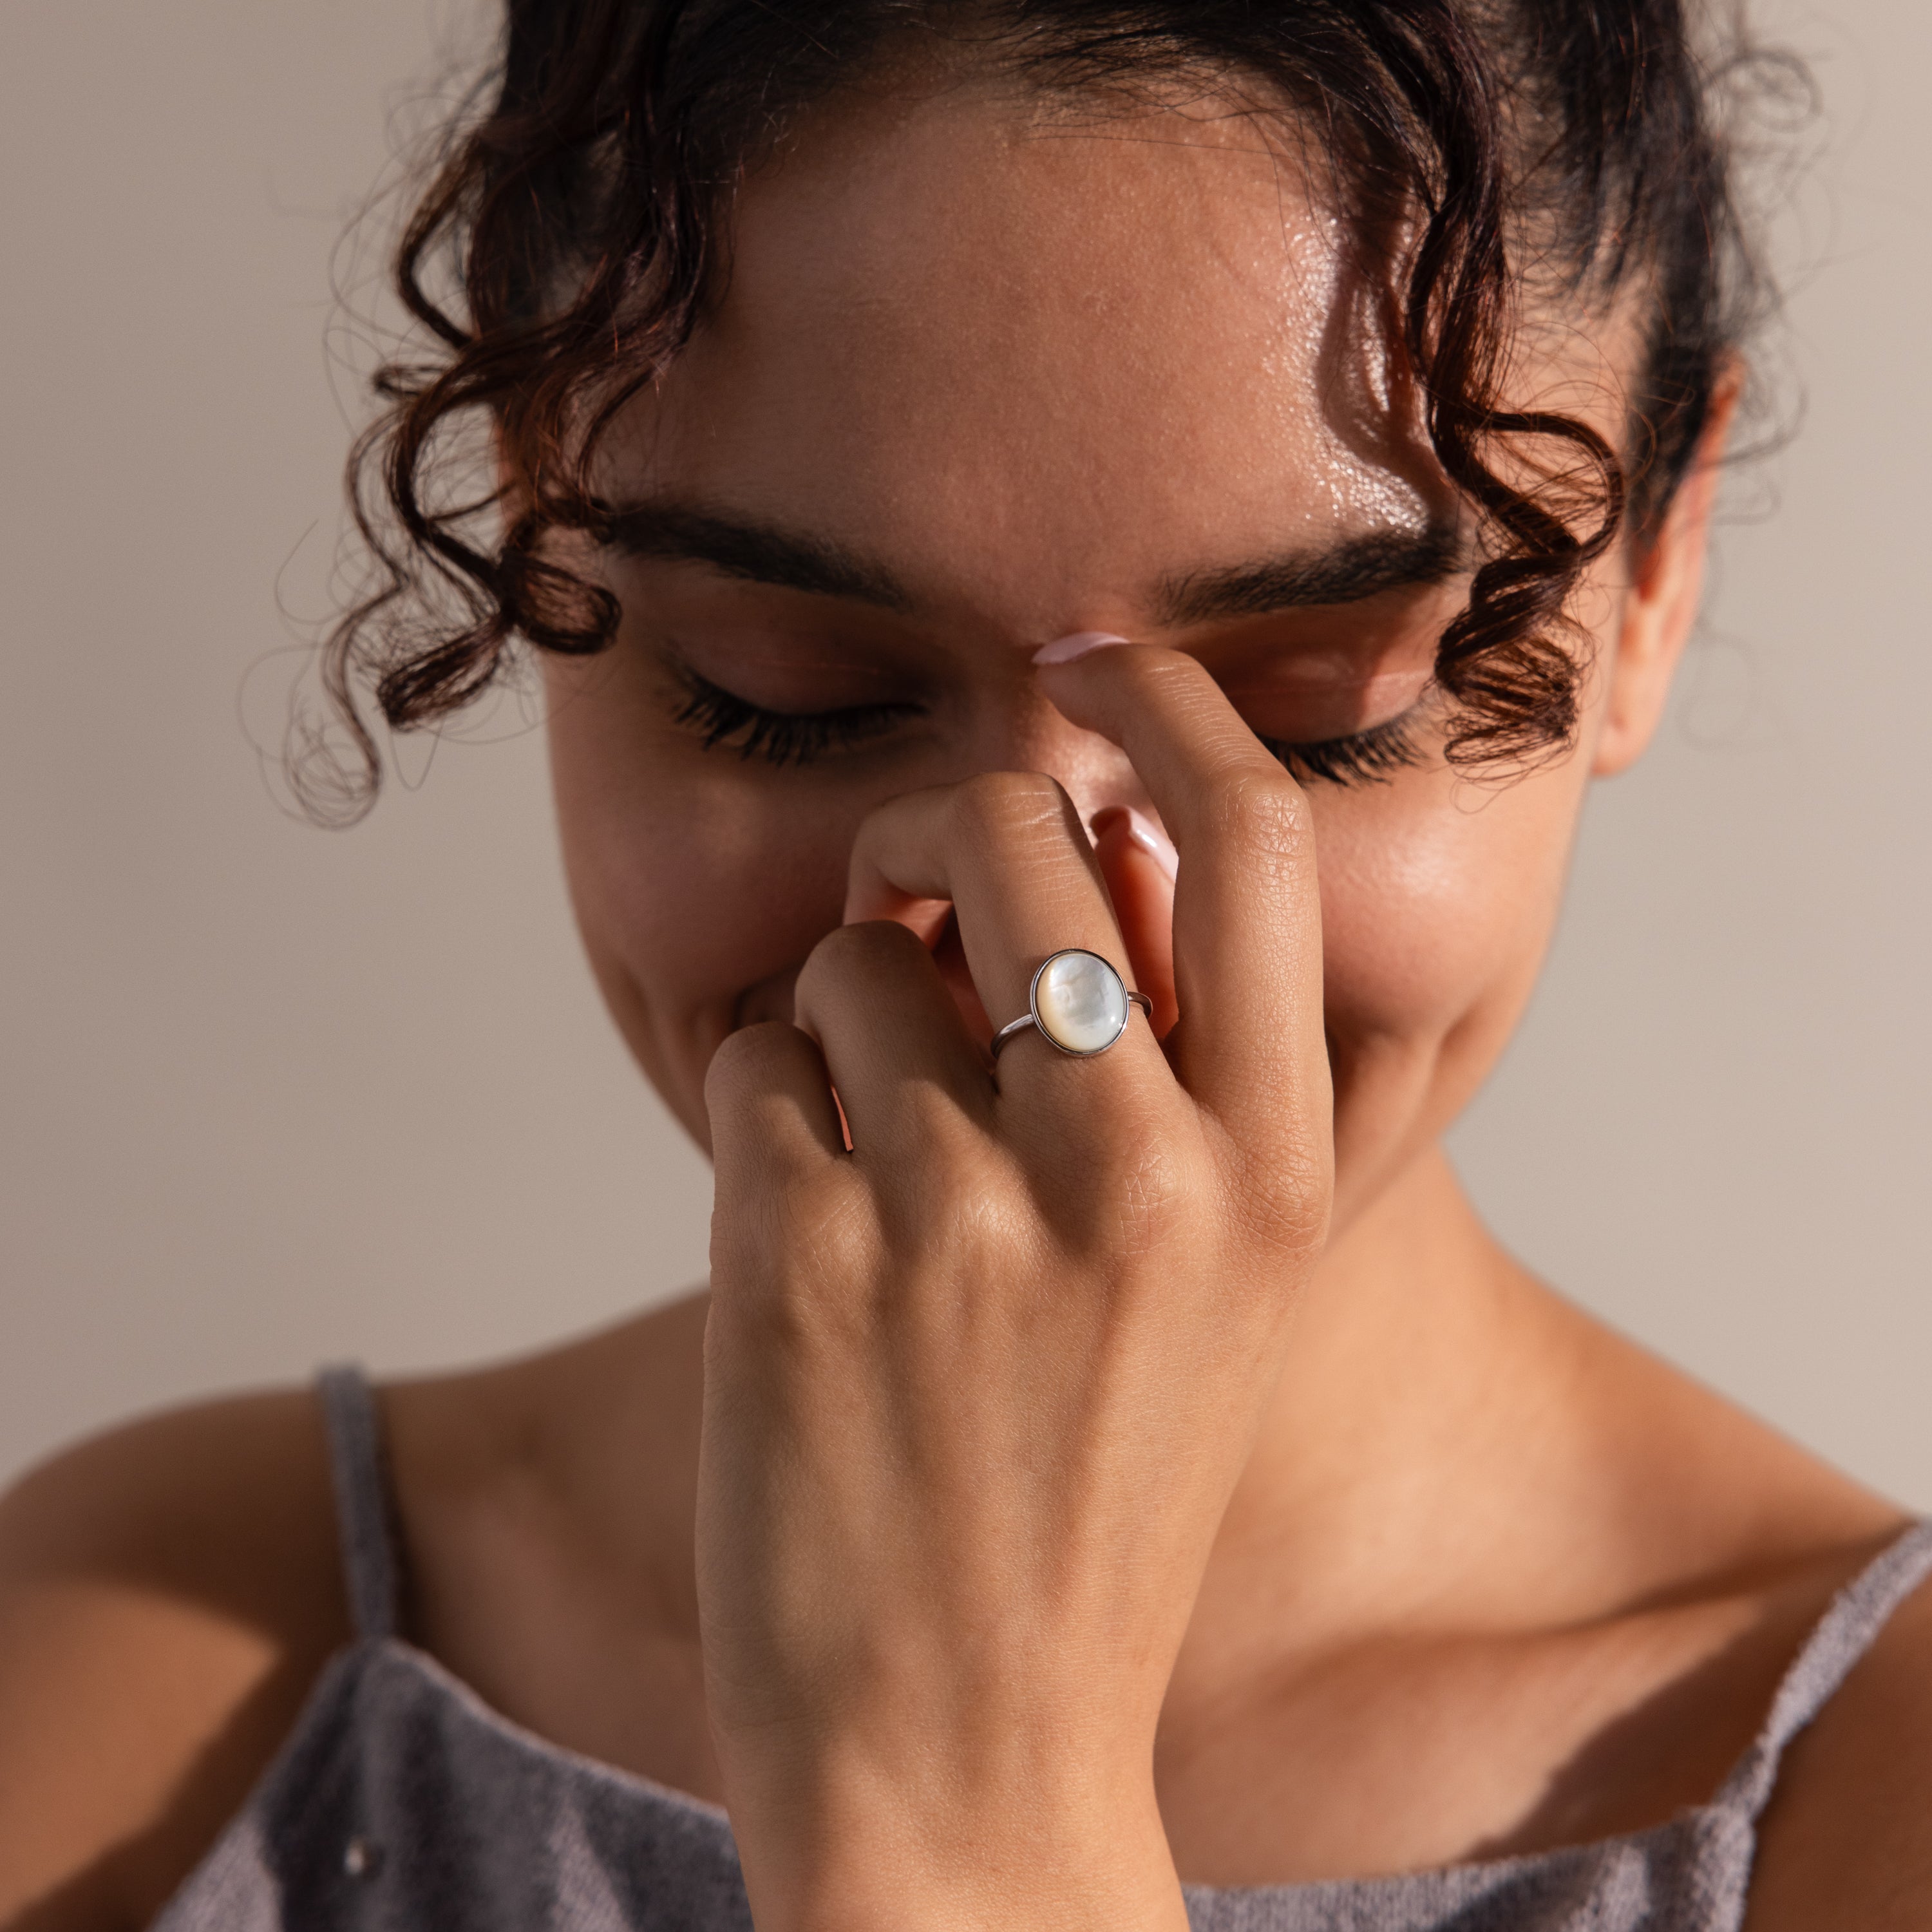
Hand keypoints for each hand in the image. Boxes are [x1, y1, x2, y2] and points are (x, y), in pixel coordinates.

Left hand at [696, 643, 1332, 1931]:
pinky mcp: (801, 1254)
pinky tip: (801, 1240)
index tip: (1091, 658)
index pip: (1249, 838)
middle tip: (904, 896)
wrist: (964, 1749)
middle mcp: (1141, 1169)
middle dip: (933, 830)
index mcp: (1274, 1170)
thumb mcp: (1211, 1292)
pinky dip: (762, 1115)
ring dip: (836, 1022)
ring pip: (853, 954)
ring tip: (865, 1160)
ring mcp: (966, 1211)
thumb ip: (1181, 1078)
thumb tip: (1077, 854)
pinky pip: (754, 1059)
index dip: (1164, 702)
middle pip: (1015, 826)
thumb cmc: (1091, 1495)